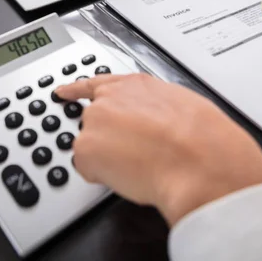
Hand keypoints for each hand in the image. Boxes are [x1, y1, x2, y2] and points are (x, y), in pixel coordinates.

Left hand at [54, 74, 261, 225]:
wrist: (196, 159)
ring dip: (108, 157)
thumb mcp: (181, 105)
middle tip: (134, 153)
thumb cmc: (199, 136)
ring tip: (140, 164)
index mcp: (135, 85)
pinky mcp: (86, 149)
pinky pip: (89, 168)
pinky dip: (104, 176)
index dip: (77, 90)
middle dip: (109, 138)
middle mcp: (110, 99)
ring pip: (92, 146)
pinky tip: (130, 175)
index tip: (63, 91)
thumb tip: (156, 120)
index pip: (97, 84)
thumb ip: (157, 106)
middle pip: (95, 120)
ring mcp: (95, 122)